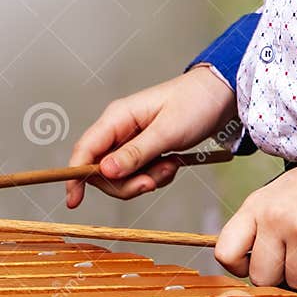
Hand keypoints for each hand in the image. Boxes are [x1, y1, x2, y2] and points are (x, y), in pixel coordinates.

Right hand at [66, 66, 236, 207]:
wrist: (222, 95)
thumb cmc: (196, 104)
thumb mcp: (167, 132)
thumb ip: (135, 153)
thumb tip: (104, 171)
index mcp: (116, 118)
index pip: (84, 150)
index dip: (75, 176)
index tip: (74, 201)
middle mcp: (118, 129)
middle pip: (101, 170)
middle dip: (125, 183)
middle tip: (152, 181)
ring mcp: (129, 141)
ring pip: (120, 176)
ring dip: (145, 179)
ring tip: (170, 166)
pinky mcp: (142, 150)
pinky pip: (138, 174)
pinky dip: (155, 176)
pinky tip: (172, 164)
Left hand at [215, 153, 296, 289]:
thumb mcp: (274, 197)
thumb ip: (256, 227)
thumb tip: (245, 264)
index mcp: (254, 207)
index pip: (225, 252)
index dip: (239, 268)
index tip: (254, 265)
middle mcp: (274, 218)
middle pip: (262, 278)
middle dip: (281, 276)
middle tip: (296, 259)